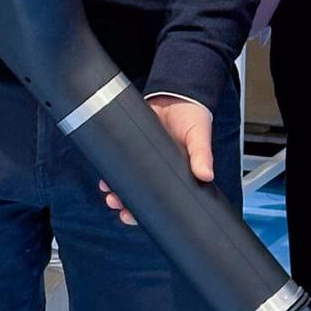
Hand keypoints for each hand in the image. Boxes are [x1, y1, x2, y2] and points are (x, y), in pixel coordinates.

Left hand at [101, 94, 214, 225]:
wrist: (177, 92)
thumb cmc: (193, 116)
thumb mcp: (199, 136)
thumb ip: (202, 154)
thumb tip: (206, 174)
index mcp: (175, 172)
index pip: (160, 198)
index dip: (145, 211)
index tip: (132, 217)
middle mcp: (157, 168)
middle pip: (139, 192)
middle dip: (125, 202)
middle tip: (116, 205)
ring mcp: (143, 157)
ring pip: (127, 179)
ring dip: (116, 188)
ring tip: (108, 193)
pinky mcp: (132, 143)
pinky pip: (120, 160)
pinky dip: (111, 168)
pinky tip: (104, 175)